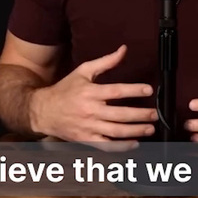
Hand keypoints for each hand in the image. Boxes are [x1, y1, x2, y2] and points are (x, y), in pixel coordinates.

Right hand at [30, 44, 157, 144]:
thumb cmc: (65, 90)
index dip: (133, 90)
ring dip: (135, 131)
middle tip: (154, 114)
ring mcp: (88, 127)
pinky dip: (121, 147)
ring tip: (150, 129)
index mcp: (90, 92)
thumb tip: (123, 50)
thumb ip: (105, 61)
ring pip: (116, 132)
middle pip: (119, 114)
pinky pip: (106, 145)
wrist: (43, 111)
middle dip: (140, 115)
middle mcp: (90, 111)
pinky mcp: (86, 139)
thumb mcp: (83, 71)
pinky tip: (134, 143)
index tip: (148, 90)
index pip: (116, 91)